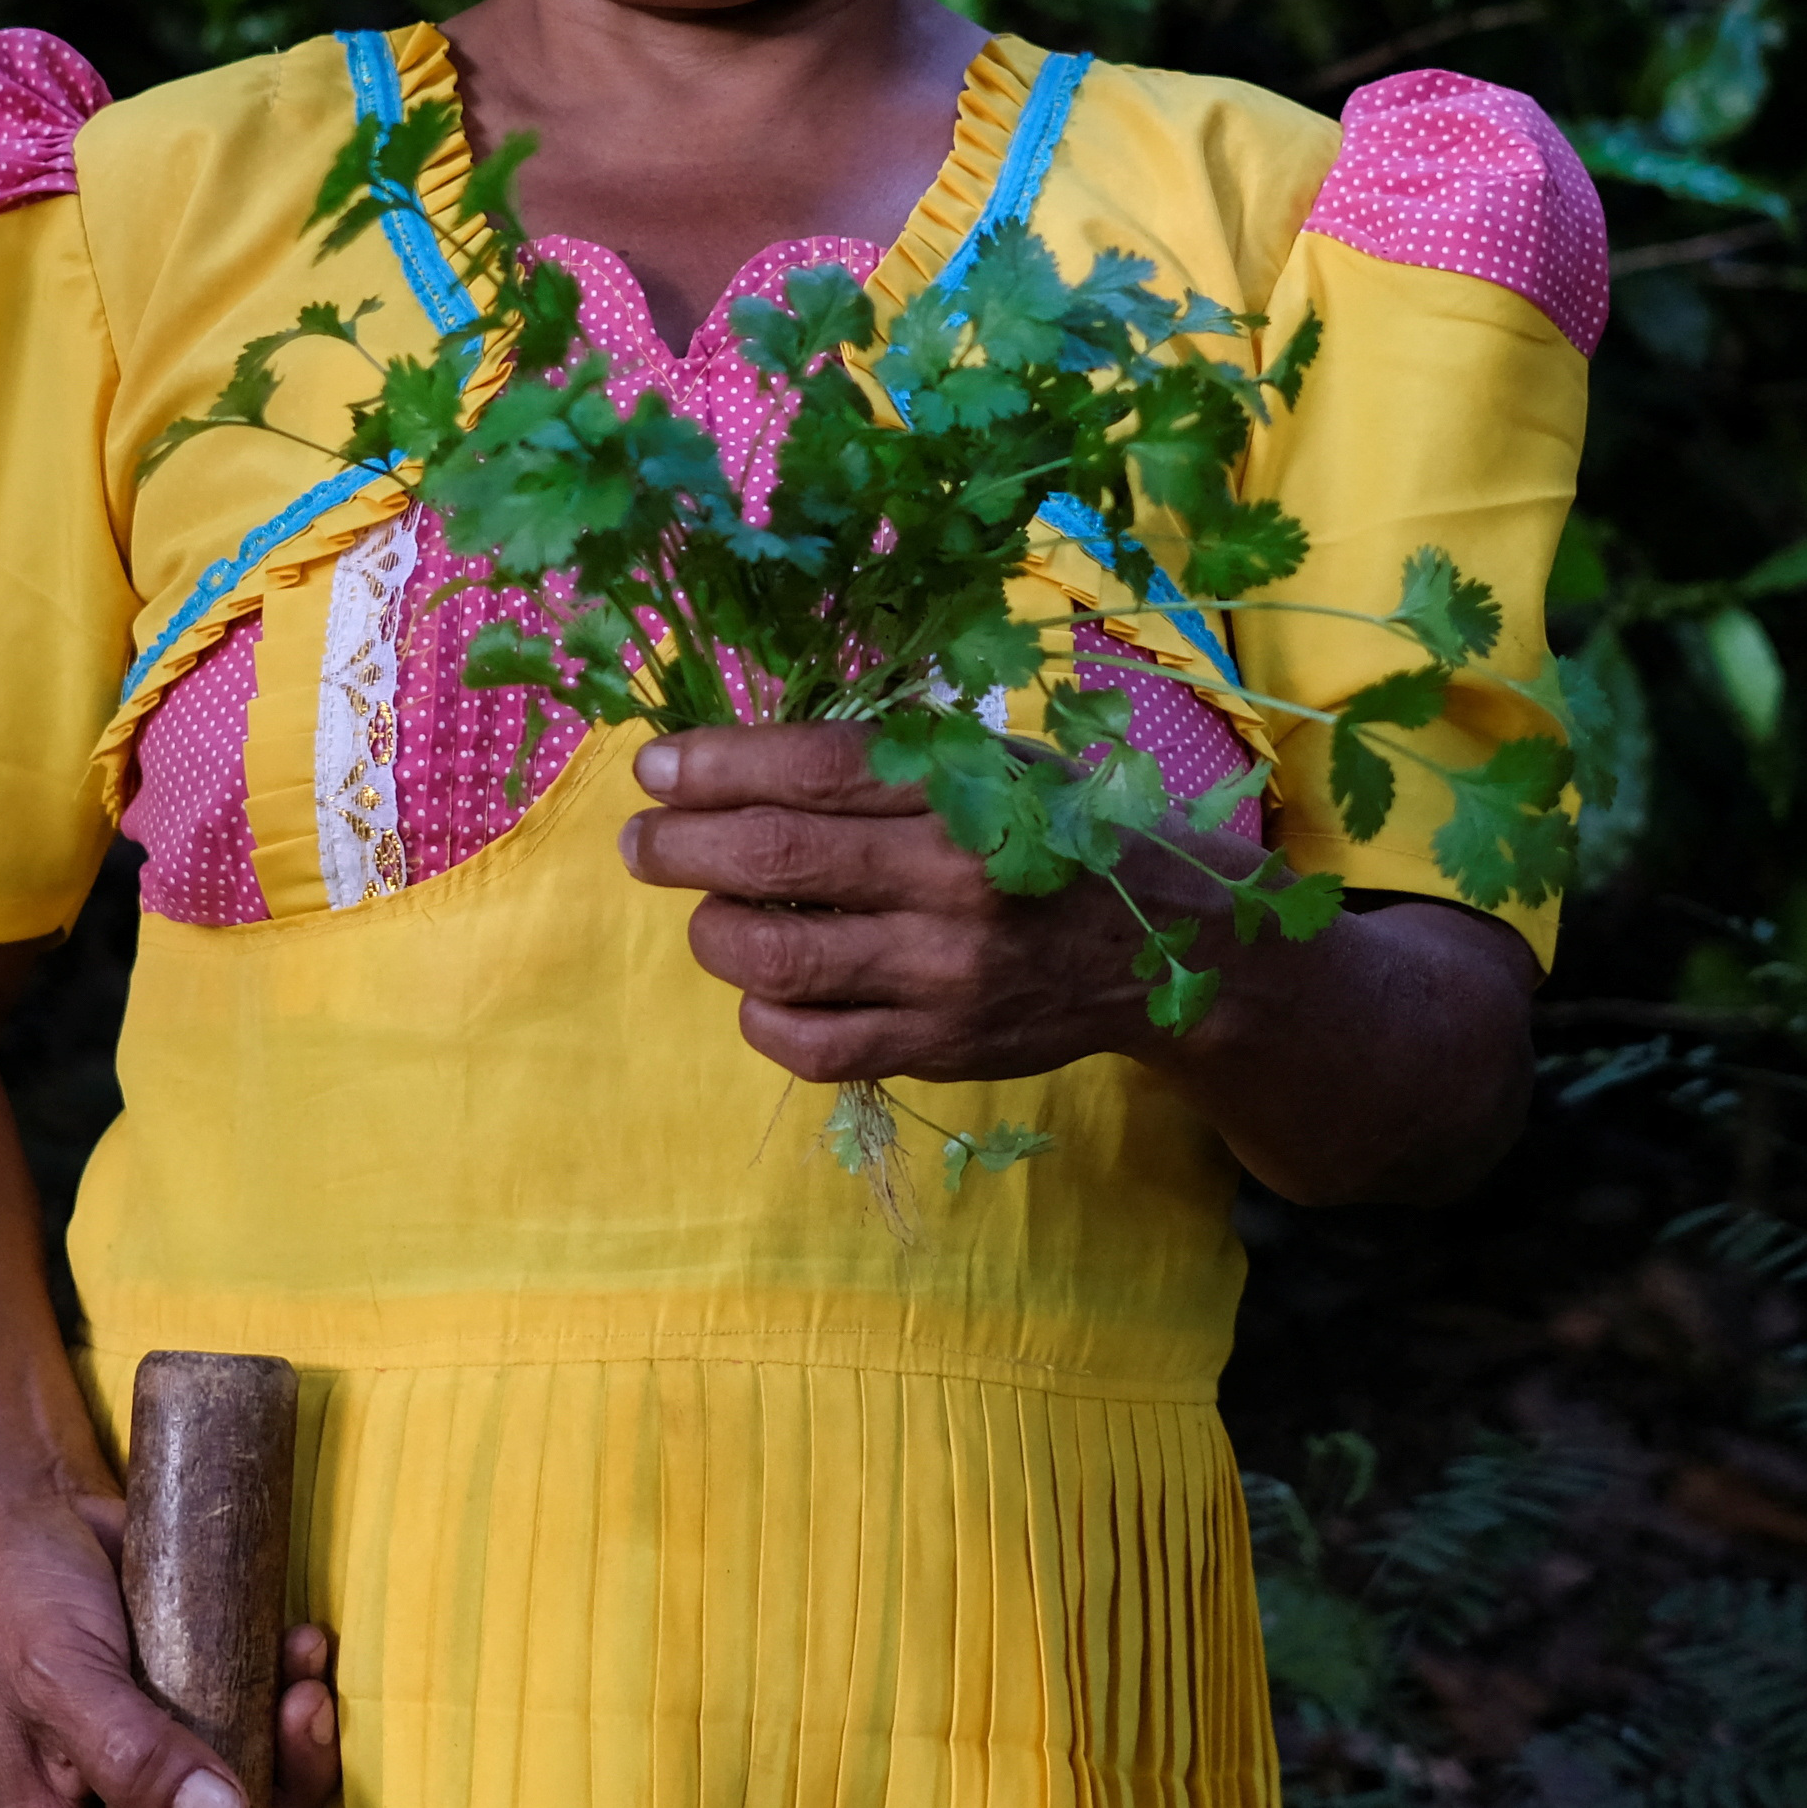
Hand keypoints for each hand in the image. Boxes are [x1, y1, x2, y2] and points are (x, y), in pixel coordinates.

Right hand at [0, 1491, 339, 1807]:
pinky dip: (298, 1701)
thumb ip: (134, 1755)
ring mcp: (168, 1770)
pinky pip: (273, 1737)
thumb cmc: (17, 1600)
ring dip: (301, 1770)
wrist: (36, 1503)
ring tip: (308, 1696)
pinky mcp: (206, 1709)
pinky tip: (306, 1647)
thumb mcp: (59, 1682)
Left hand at [615, 720, 1224, 1087]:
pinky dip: (762, 1016)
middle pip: (773, 861)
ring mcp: (943, 974)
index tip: (655, 770)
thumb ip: (880, 763)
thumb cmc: (1054, 834)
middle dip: (680, 847)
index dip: (714, 766)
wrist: (1163, 947)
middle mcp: (949, 881)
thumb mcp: (989, 764)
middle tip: (643, 843)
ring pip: (775, 960)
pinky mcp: (938, 1047)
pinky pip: (812, 1046)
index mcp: (961, 790)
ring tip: (707, 915)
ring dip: (713, 933)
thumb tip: (734, 760)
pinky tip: (761, 991)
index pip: (811, 769)